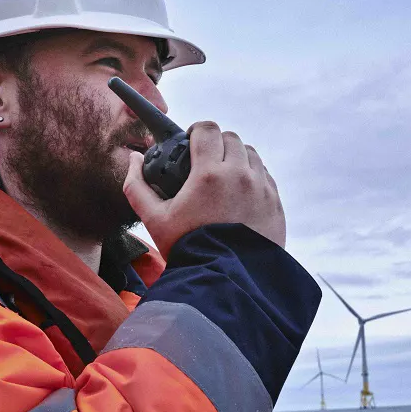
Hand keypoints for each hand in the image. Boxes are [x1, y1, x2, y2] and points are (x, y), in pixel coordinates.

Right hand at [124, 121, 286, 251]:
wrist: (225, 282)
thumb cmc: (187, 249)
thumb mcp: (154, 220)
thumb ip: (137, 185)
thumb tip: (134, 158)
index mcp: (210, 174)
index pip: (207, 129)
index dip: (196, 132)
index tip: (191, 144)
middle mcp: (240, 176)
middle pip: (231, 138)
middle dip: (217, 145)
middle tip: (205, 162)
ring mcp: (262, 189)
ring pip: (251, 155)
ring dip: (237, 159)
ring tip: (224, 178)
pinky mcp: (275, 205)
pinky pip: (266, 177)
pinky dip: (253, 178)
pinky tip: (240, 196)